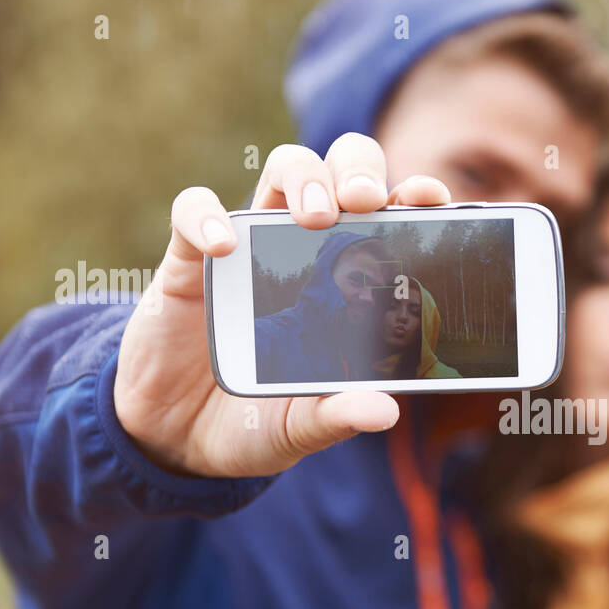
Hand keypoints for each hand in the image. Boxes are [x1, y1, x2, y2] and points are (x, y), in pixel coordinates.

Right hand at [113, 134, 450, 476]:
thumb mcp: (302, 425)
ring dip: (304, 177)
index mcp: (346, 283)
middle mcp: (303, 250)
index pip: (386, 218)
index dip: (410, 196)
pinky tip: (223, 247)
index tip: (430, 198)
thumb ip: (338, 415)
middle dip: (358, 170)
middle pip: (338, 171)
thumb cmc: (256, 422)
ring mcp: (248, 248)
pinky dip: (207, 216)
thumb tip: (384, 412)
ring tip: (314, 215)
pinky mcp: (188, 261)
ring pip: (283, 169)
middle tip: (364, 201)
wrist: (179, 438)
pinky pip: (193, 210)